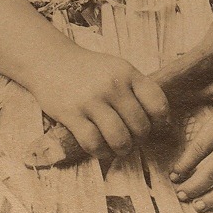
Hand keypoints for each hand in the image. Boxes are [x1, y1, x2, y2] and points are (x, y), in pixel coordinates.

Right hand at [29, 47, 170, 160]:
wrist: (50, 60)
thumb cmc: (89, 70)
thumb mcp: (117, 69)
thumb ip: (137, 89)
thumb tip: (162, 122)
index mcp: (127, 72)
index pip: (157, 103)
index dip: (161, 122)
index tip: (156, 127)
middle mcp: (112, 85)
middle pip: (140, 126)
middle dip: (140, 140)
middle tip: (133, 139)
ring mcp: (91, 100)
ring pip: (119, 139)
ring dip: (123, 150)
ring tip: (120, 148)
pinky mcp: (71, 114)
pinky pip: (94, 143)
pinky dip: (100, 152)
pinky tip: (100, 148)